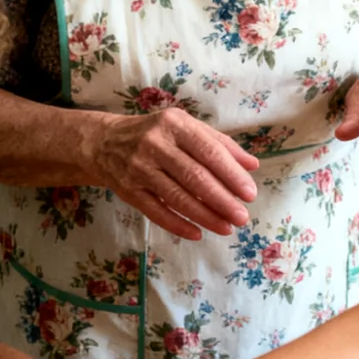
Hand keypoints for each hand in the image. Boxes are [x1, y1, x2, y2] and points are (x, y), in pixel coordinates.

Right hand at [89, 108, 260, 239]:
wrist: (105, 142)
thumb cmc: (158, 134)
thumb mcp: (187, 128)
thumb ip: (220, 144)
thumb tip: (252, 165)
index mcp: (175, 124)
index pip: (209, 151)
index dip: (231, 174)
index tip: (250, 194)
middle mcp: (155, 144)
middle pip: (194, 177)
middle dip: (222, 200)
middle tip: (242, 217)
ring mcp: (139, 168)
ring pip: (176, 197)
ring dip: (204, 216)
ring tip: (226, 228)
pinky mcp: (127, 190)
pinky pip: (155, 211)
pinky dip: (177, 225)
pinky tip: (197, 234)